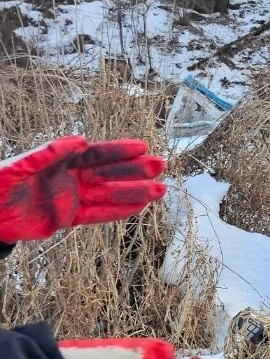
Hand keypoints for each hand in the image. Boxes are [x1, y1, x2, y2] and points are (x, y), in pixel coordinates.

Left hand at [0, 137, 165, 243]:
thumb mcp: (19, 165)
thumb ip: (48, 153)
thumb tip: (81, 140)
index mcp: (60, 160)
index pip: (95, 154)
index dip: (118, 151)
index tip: (142, 147)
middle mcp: (70, 177)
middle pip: (108, 173)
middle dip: (134, 170)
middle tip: (160, 165)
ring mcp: (70, 197)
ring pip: (108, 194)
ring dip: (134, 192)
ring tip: (160, 190)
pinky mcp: (67, 218)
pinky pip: (97, 215)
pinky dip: (118, 212)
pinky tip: (138, 207)